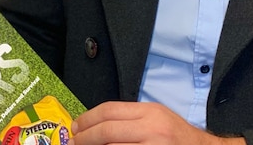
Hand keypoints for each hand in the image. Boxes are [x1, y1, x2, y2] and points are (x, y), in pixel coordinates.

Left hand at [71, 101, 245, 144]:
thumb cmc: (179, 139)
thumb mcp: (157, 119)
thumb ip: (131, 119)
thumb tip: (98, 126)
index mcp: (150, 112)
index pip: (110, 110)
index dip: (88, 119)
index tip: (76, 127)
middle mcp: (152, 129)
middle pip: (107, 130)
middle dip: (85, 138)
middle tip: (74, 142)